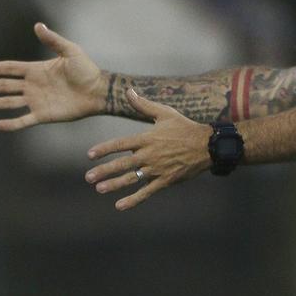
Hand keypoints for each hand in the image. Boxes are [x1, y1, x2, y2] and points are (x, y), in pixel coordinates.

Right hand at [0, 22, 105, 130]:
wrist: (98, 91)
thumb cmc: (86, 69)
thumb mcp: (69, 51)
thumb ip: (52, 40)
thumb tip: (38, 25)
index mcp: (36, 70)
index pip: (10, 69)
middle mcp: (33, 86)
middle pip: (5, 86)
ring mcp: (36, 101)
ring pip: (9, 102)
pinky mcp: (43, 115)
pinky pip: (23, 120)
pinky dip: (11, 124)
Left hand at [85, 88, 212, 210]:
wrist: (207, 145)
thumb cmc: (184, 128)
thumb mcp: (164, 113)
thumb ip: (143, 105)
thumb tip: (128, 90)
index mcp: (147, 138)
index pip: (121, 144)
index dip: (104, 149)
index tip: (90, 155)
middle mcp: (149, 155)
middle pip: (123, 164)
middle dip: (104, 171)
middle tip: (89, 177)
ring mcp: (157, 169)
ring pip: (132, 179)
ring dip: (115, 185)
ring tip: (99, 189)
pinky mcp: (165, 180)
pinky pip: (147, 192)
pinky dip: (133, 199)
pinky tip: (120, 205)